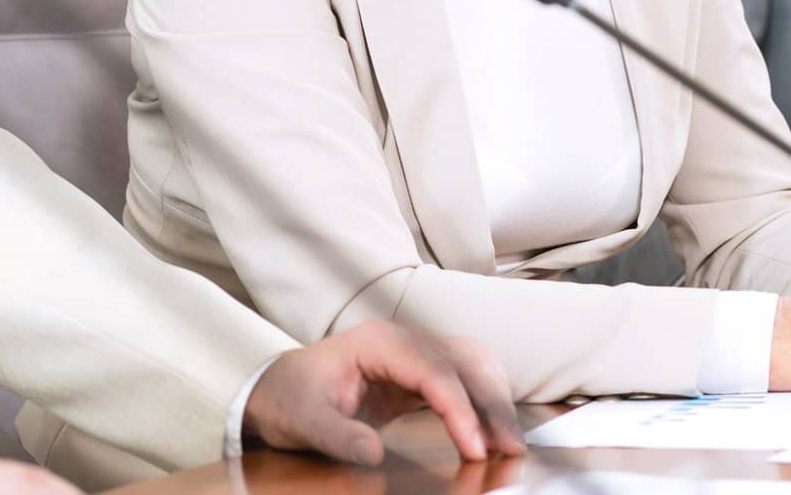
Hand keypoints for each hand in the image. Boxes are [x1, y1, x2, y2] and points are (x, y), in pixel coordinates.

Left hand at [241, 320, 525, 465]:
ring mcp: (415, 351)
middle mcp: (403, 338)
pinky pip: (464, 378)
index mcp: (376, 341)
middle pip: (463, 360)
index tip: (474, 448)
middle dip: (491, 402)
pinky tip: (493, 433)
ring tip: (510, 444)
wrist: (279, 388)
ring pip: (472, 364)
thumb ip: (336, 435)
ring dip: (495, 399)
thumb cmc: (291, 399)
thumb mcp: (303, 421)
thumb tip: (372, 452)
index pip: (432, 368)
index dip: (458, 407)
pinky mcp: (421, 371)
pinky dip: (485, 401)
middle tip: (510, 449)